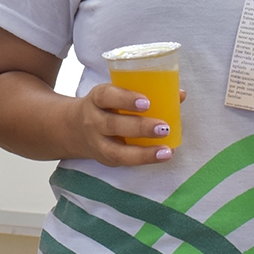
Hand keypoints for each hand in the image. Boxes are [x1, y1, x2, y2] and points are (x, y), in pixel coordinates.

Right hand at [63, 83, 183, 166]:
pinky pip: (124, 162)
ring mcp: (98, 143)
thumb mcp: (115, 94)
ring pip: (117, 151)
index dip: (125, 99)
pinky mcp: (106, 159)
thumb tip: (179, 94)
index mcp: (97, 99)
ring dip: (144, 152)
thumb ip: (143, 92)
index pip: (107, 96)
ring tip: (166, 150)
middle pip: (112, 125)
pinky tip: (162, 156)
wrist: (74, 128)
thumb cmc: (105, 106)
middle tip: (164, 127)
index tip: (147, 102)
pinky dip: (145, 159)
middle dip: (140, 128)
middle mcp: (94, 121)